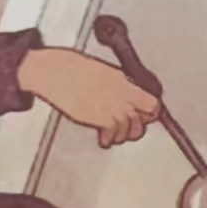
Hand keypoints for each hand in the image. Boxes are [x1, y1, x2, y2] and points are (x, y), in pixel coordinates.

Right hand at [20, 48, 158, 146]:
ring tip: (114, 132)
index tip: (148, 114)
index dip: (151, 112)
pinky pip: (111, 137)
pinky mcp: (98, 120)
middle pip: (143, 121)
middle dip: (137, 125)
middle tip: (130, 125)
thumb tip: (129, 93)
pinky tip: (103, 137)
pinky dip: (107, 140)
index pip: (152, 103)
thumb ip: (120, 84)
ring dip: (121, 134)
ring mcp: (110, 109)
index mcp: (124, 82)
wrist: (54, 72)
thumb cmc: (72, 67)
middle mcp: (121, 96)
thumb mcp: (104, 70)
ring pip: (129, 131)